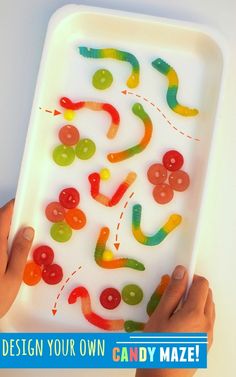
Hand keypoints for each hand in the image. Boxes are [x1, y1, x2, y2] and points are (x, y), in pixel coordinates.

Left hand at [0, 200, 33, 317]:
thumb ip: (21, 251)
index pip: (3, 215)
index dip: (15, 206)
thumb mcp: (13, 276)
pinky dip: (4, 242)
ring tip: (22, 241)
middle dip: (13, 219)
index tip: (26, 203)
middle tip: (29, 226)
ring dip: (8, 231)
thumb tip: (27, 230)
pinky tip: (11, 253)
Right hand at [136, 265, 214, 376]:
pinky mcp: (205, 344)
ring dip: (195, 302)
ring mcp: (208, 335)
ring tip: (174, 312)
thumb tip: (181, 272)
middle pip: (207, 294)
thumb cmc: (155, 349)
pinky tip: (179, 324)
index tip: (178, 279)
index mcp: (196, 314)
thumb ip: (172, 292)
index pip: (202, 284)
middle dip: (192, 290)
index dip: (190, 277)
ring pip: (208, 307)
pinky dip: (197, 315)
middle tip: (172, 297)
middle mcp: (207, 324)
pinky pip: (207, 321)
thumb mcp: (159, 316)